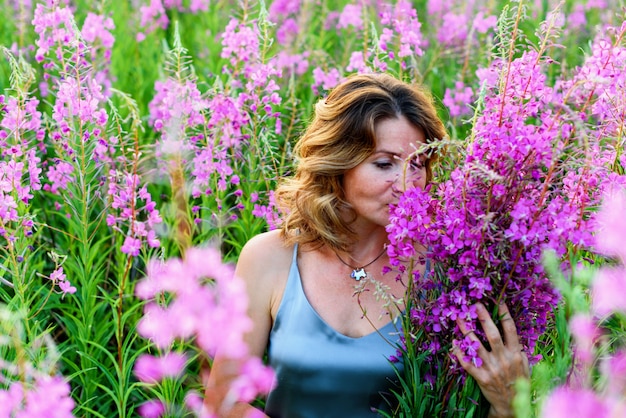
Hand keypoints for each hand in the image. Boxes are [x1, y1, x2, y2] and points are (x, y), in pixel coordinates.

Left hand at [452, 302, 529, 417]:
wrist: (511, 405)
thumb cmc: (518, 382)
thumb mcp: (524, 365)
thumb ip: (518, 350)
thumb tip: (511, 332)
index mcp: (516, 355)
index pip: (511, 331)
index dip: (505, 315)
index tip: (499, 301)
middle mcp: (504, 360)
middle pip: (492, 334)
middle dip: (484, 318)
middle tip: (476, 304)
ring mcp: (491, 369)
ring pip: (476, 346)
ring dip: (466, 331)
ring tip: (459, 318)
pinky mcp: (481, 378)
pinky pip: (467, 363)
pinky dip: (459, 352)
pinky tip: (453, 342)